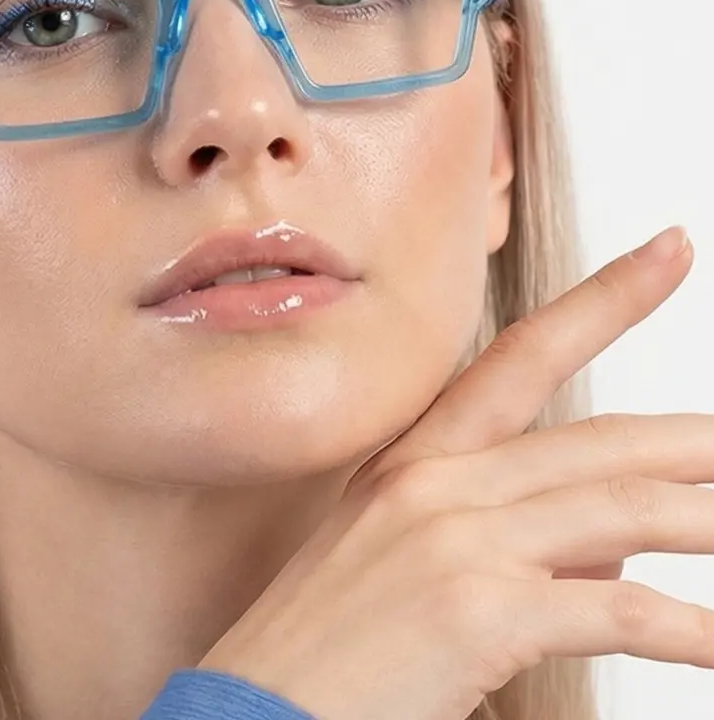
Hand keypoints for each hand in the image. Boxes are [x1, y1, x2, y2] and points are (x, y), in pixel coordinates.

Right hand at [199, 226, 703, 719]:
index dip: (605, 299)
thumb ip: (512, 542)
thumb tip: (611, 554)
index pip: (523, 355)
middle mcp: (436, 481)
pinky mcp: (478, 610)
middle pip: (596, 442)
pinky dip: (686, 629)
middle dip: (692, 440)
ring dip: (705, 519)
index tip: (668, 252)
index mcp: (414, 460)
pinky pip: (614, 608)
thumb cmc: (325, 648)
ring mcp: (455, 538)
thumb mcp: (408, 568)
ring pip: (619, 511)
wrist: (257, 710)